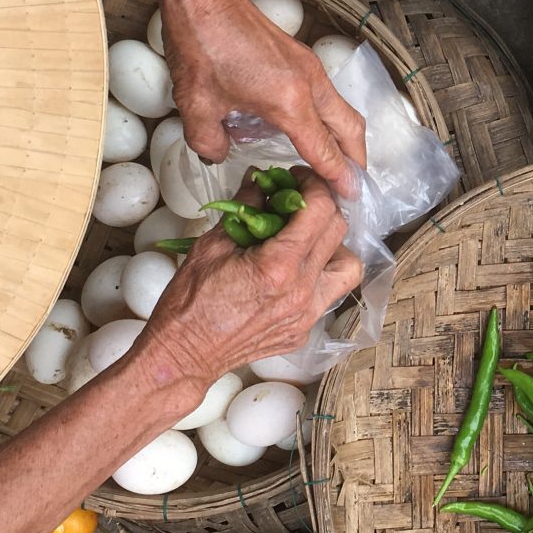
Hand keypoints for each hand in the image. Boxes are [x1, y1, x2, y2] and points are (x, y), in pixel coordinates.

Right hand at [136, 170, 362, 387]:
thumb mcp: (212, 245)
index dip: (313, 185)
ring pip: (349, 267)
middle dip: (322, 206)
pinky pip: (329, 294)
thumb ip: (243, 208)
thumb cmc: (190, 302)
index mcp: (279, 266)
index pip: (320, 210)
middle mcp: (302, 291)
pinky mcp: (303, 331)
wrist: (184, 354)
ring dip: (334, 245)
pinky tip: (294, 270)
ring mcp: (307, 315)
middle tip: (299, 199)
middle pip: (338, 231)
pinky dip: (319, 275)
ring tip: (306, 238)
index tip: (299, 177)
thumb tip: (260, 179)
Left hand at [161, 0, 366, 197]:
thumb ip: (210, 143)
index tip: (349, 197)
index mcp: (289, 102)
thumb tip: (218, 155)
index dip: (337, 177)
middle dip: (356, 159)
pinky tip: (309, 130)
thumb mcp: (196, 106)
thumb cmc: (200, 48)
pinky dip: (329, 119)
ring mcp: (309, 68)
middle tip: (353, 184)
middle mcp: (310, 85)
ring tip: (336, 162)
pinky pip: (327, 96)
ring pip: (342, 110)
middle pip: (351, 128)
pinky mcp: (301, 58)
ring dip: (345, 138)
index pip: (324, 149)